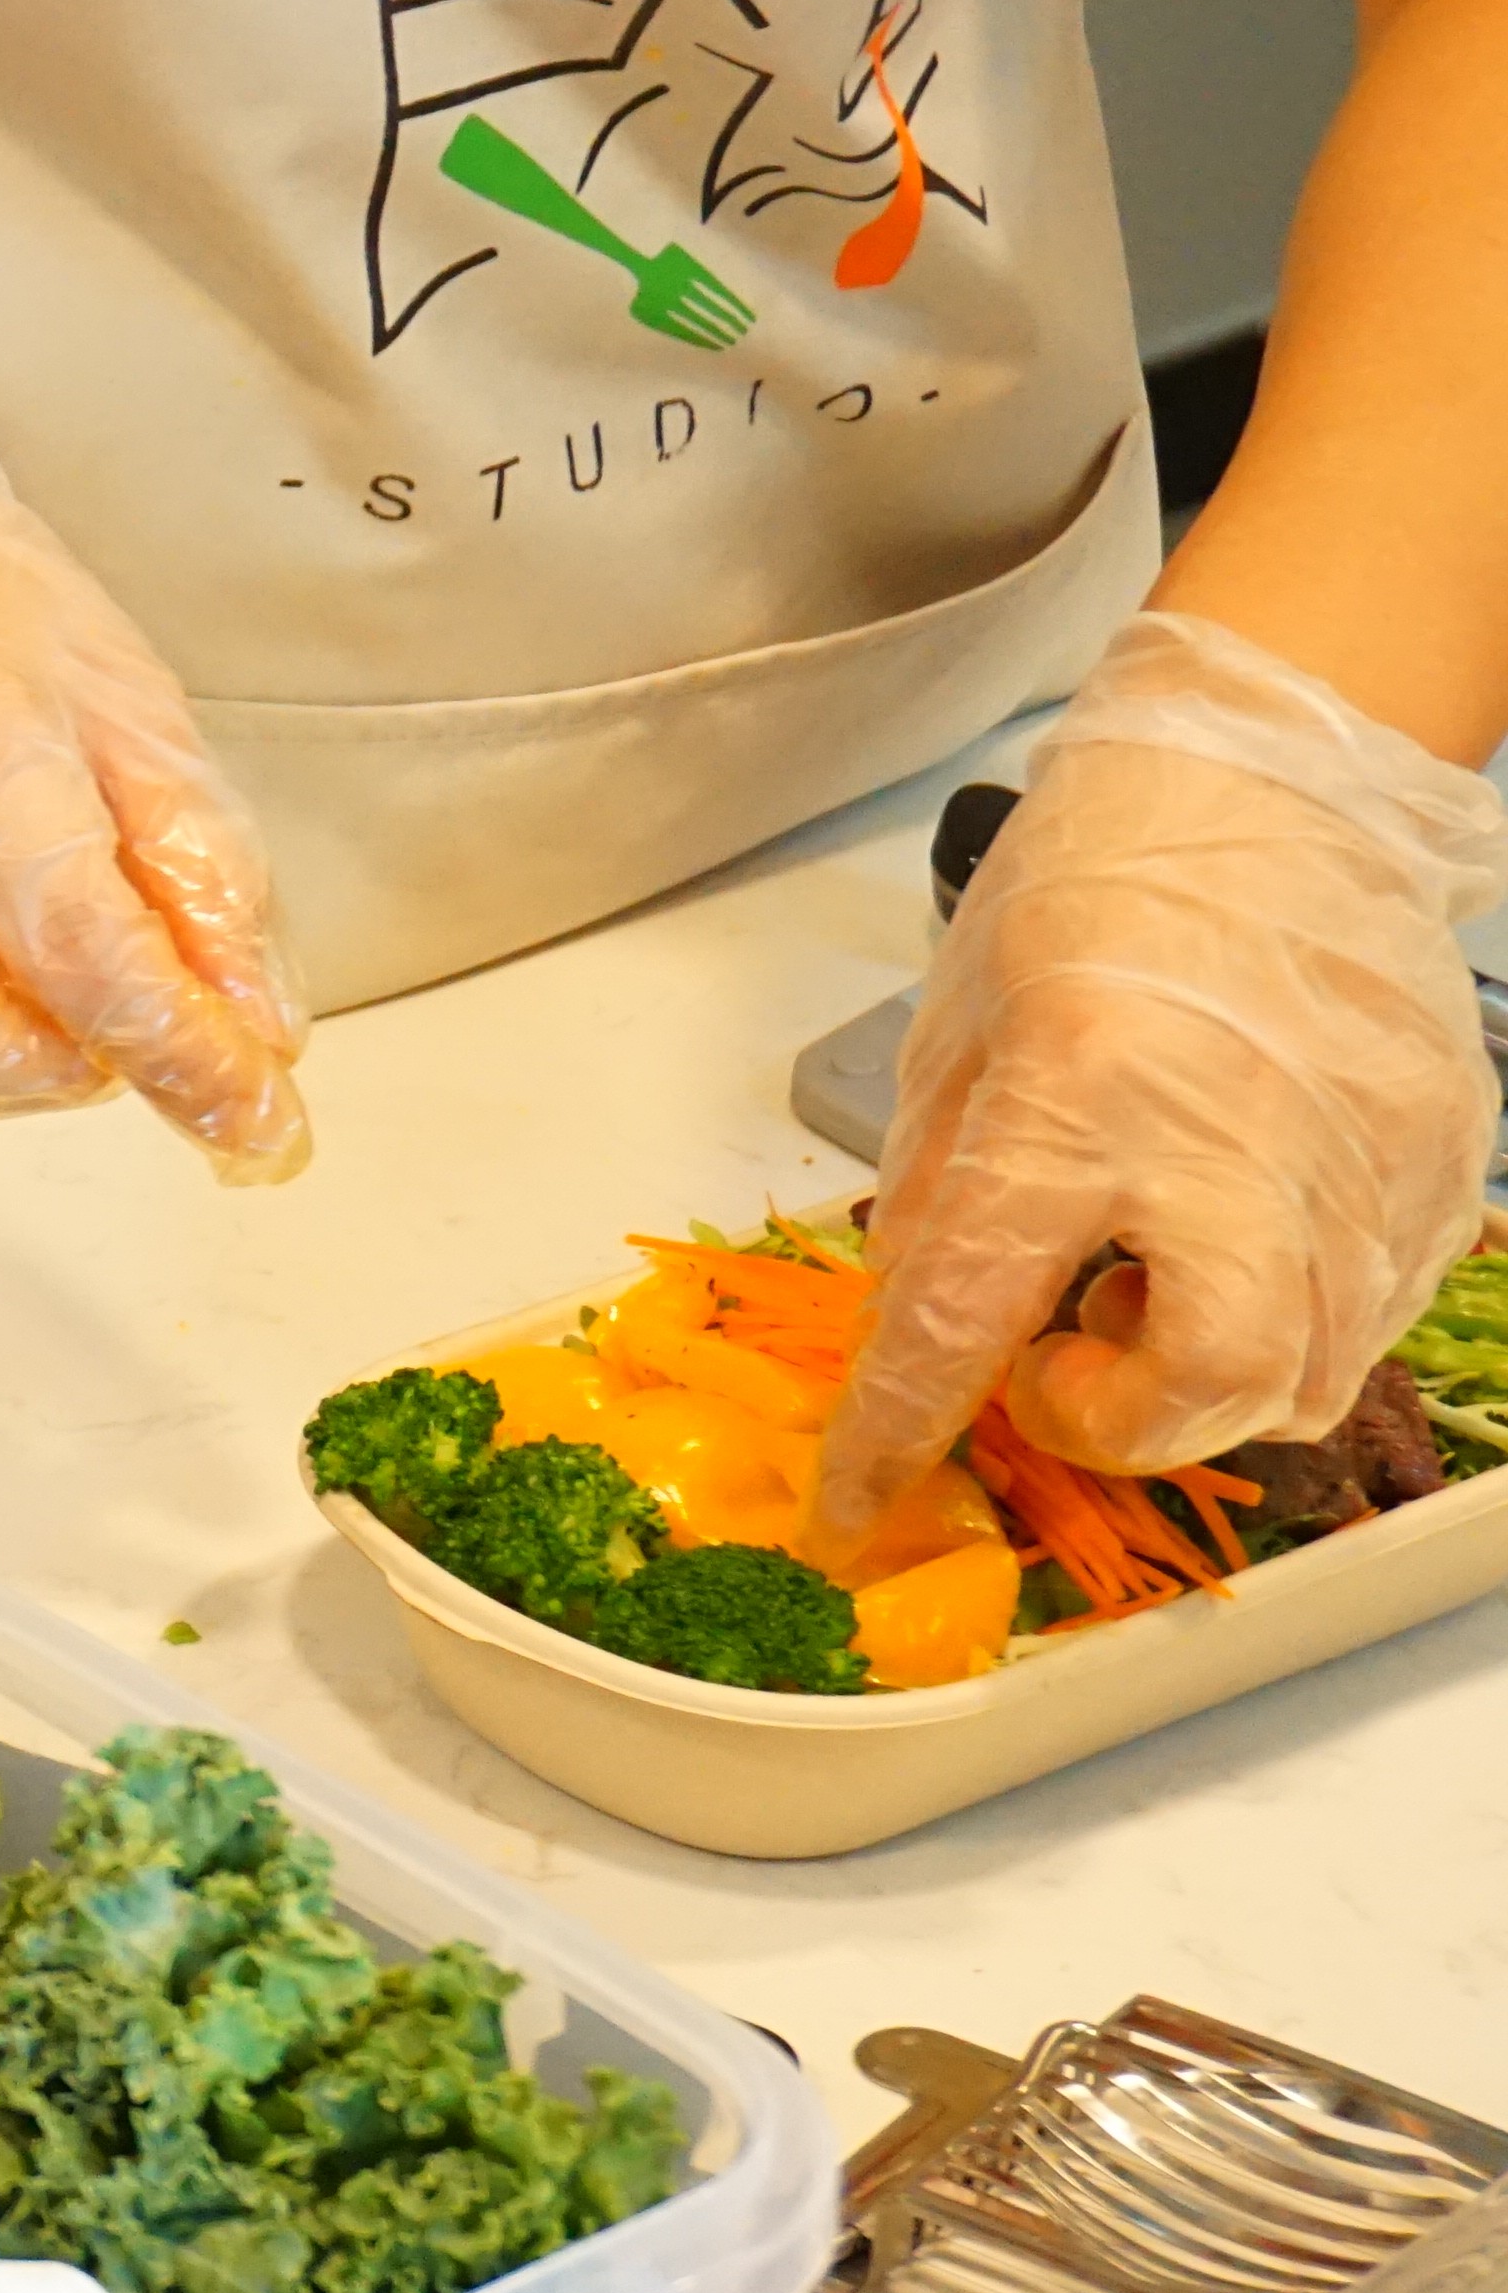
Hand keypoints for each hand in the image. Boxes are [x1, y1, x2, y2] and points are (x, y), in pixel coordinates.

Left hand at [816, 613, 1507, 1545]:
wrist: (1273, 787)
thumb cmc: (1099, 888)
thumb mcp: (964, 1035)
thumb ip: (943, 1193)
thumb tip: (921, 1322)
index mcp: (1081, 1095)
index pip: (968, 1315)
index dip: (900, 1432)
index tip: (854, 1505)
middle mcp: (1237, 1140)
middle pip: (1207, 1387)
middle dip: (1115, 1417)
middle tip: (1060, 1351)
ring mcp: (1363, 1158)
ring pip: (1305, 1377)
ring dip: (1200, 1373)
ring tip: (1146, 1272)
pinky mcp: (1439, 1158)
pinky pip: (1372, 1309)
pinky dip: (1288, 1316)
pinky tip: (1229, 1240)